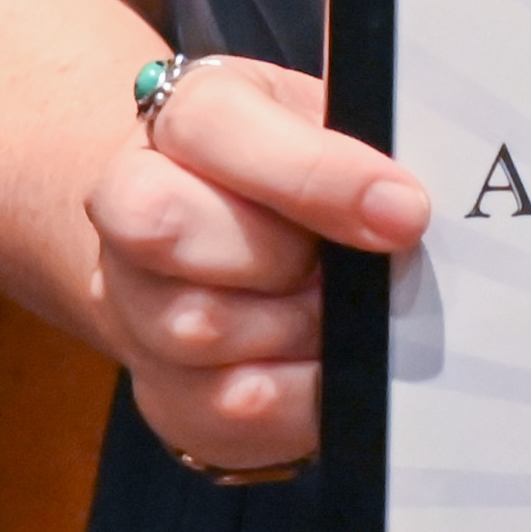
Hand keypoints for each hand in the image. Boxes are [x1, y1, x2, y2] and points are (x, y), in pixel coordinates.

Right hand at [85, 51, 431, 473]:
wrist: (222, 234)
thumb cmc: (293, 173)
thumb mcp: (327, 126)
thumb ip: (358, 148)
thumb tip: (402, 209)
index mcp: (183, 119)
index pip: (212, 127)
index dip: (314, 174)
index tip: (402, 212)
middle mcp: (128, 208)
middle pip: (168, 231)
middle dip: (280, 256)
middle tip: (337, 265)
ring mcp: (131, 307)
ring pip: (197, 330)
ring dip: (294, 329)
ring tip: (334, 310)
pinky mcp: (160, 393)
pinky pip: (224, 412)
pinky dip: (296, 397)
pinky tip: (322, 365)